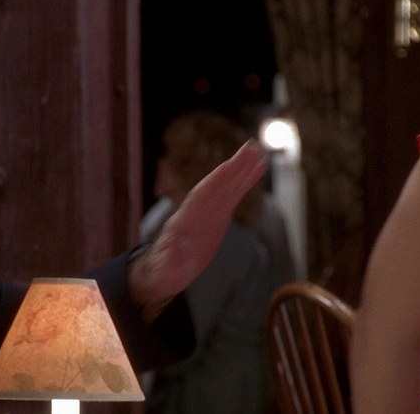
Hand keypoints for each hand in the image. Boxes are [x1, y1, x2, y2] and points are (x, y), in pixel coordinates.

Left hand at [129, 140, 266, 320]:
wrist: (161, 272)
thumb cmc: (162, 272)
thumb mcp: (166, 270)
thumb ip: (173, 259)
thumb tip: (180, 247)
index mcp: (184, 220)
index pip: (202, 196)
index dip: (216, 180)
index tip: (230, 165)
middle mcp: (196, 211)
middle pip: (217, 185)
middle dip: (233, 168)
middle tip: (251, 148)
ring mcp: (206, 212)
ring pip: (226, 187)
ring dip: (241, 169)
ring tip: (257, 152)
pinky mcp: (215, 217)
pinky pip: (232, 196)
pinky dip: (244, 182)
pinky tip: (255, 170)